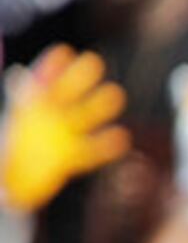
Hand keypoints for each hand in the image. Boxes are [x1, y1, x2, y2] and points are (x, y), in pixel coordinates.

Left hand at [1, 46, 128, 211]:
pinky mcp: (70, 160)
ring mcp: (58, 140)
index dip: (48, 70)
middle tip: (94, 62)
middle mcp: (43, 121)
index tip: (62, 52)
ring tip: (115, 93)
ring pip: (82, 119)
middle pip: (63, 96)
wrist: (6, 189)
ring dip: (98, 107)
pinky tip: (121, 138)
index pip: (35, 86)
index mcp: (21, 114)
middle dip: (78, 79)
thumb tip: (7, 180)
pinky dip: (105, 147)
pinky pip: (91, 152)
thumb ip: (2, 163)